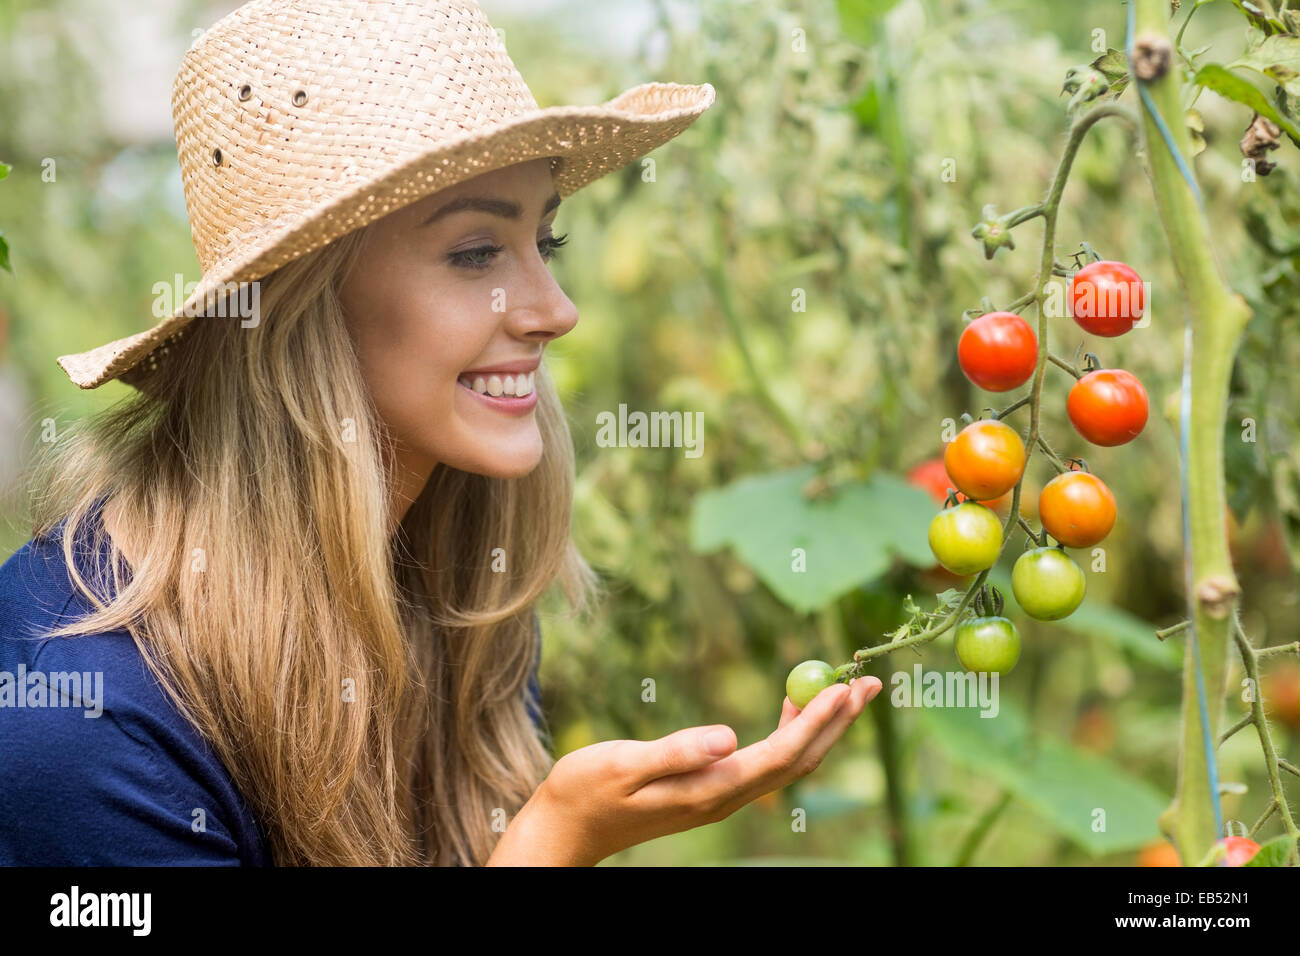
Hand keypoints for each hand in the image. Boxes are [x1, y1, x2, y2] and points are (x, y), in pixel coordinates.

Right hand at [486, 676, 883, 865]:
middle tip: (868, 684)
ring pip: (786, 763)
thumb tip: (730, 736)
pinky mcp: (709, 790)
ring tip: (843, 690)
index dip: (817, 722)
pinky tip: (792, 709)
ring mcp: (718, 797)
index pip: (780, 755)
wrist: (566, 827)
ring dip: (820, 728)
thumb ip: (676, 751)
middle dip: (837, 723)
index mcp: (708, 789)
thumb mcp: (623, 765)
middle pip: (798, 761)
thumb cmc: (586, 792)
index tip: (845, 689)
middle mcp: (722, 797)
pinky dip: (790, 733)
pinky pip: (766, 762)